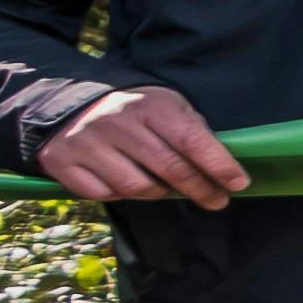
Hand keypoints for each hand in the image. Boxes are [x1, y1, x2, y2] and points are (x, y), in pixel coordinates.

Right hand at [34, 82, 248, 207]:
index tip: (239, 183)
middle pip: (169, 168)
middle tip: (218, 200)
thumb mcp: (165, 105)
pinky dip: (122, 195)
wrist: (68, 103)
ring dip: (159, 192)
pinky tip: (129, 183)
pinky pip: (105, 194)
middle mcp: (116, 122)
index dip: (219, 165)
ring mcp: (86, 143)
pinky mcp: (62, 162)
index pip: (191, 140)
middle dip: (201, 188)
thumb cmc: (133, 109)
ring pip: (138, 187)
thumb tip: (223, 168)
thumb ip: (191, 130)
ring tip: (168, 187)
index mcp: (148, 104)